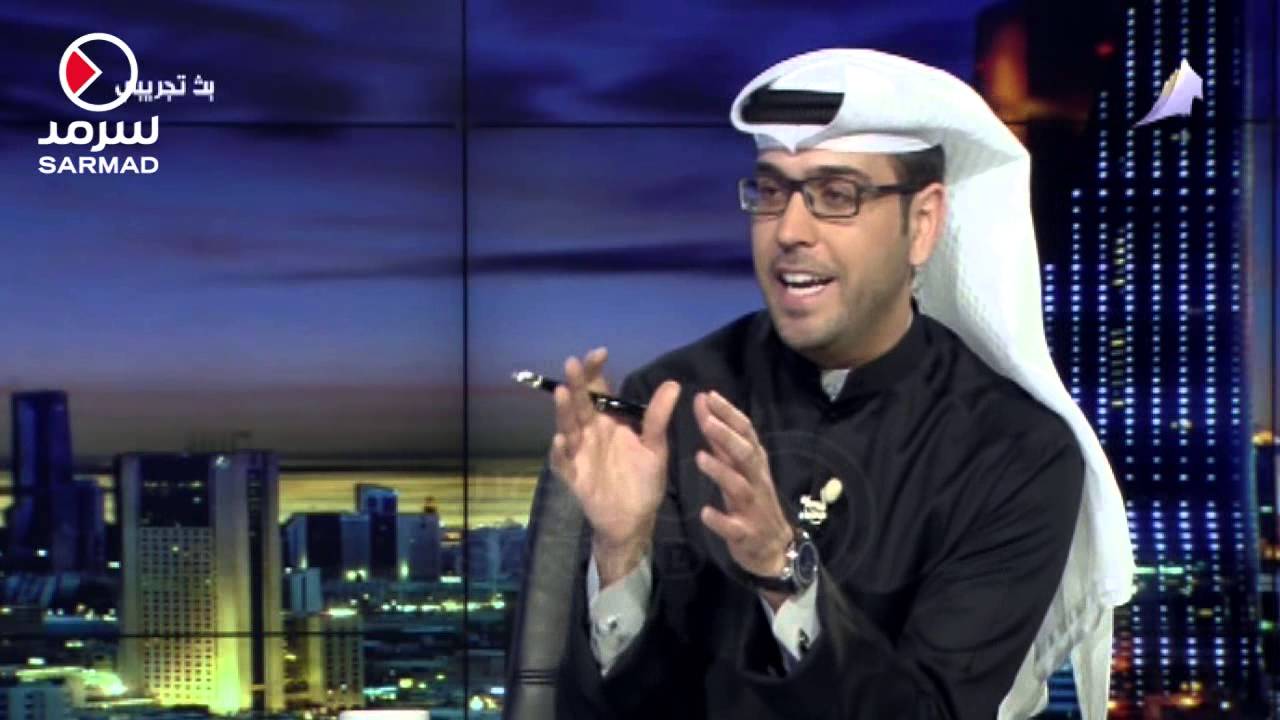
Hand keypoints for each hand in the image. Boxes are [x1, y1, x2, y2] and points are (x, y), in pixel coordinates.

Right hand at [547, 347, 681, 583]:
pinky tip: (561, 440)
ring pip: (568, 428)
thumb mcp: (656, 447)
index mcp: (608, 423)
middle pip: (579, 404)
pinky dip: (560, 452)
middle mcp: (590, 434)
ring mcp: (579, 455)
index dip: (595, 371)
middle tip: (573, 363)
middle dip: (576, 384)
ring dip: (563, 411)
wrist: (636, 521)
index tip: (600, 352)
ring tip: (562, 392)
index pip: (597, 390)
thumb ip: (658, 417)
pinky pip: (563, 463)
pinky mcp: (574, 478)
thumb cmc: (643, 482)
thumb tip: (673, 383)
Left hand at [693, 390, 793, 584]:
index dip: (729, 414)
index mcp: (754, 464)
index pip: (746, 433)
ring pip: (739, 487)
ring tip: (699, 457)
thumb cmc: (753, 502)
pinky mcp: (746, 533)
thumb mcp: (741, 470)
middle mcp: (756, 482)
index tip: (709, 396)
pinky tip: (705, 513)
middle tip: (707, 420)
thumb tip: (707, 408)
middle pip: (745, 455)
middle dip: (727, 436)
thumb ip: (723, 443)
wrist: (774, 549)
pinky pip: (734, 527)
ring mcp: (752, 508)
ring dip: (721, 472)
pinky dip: (720, 520)